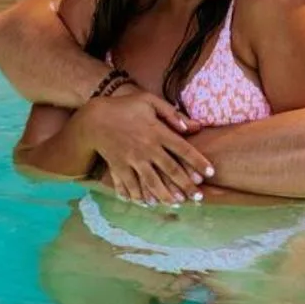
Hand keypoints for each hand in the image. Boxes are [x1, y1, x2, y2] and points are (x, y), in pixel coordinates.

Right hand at [85, 88, 214, 204]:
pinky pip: (131, 185)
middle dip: (186, 185)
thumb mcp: (148, 101)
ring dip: (166, 194)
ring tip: (178, 203)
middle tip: (198, 197)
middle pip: (171, 170)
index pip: (183, 149)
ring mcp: (132, 160)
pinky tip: (148, 202)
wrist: (94, 118)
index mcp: (157, 131)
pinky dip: (140, 196)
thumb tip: (191, 126)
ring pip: (153, 182)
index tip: (210, 173)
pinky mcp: (119, 167)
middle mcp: (147, 148)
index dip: (198, 161)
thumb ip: (171, 112)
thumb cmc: (124, 107)